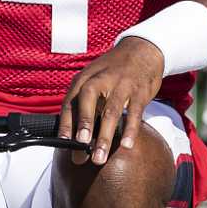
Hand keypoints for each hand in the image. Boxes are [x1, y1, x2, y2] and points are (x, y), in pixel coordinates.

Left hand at [60, 37, 165, 165]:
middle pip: (89, 102)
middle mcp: (101, 79)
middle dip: (84, 125)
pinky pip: (134, 112)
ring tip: (99, 157)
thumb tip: (73, 133)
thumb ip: (83, 102)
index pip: (71, 102)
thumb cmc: (114, 71)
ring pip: (111, 111)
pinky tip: (126, 145)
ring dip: (104, 136)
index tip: (63, 143)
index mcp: (85, 78)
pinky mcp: (139, 91)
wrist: (142, 50)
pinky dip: (130, 129)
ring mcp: (121, 85)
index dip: (66, 123)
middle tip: (81, 147)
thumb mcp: (94, 79)